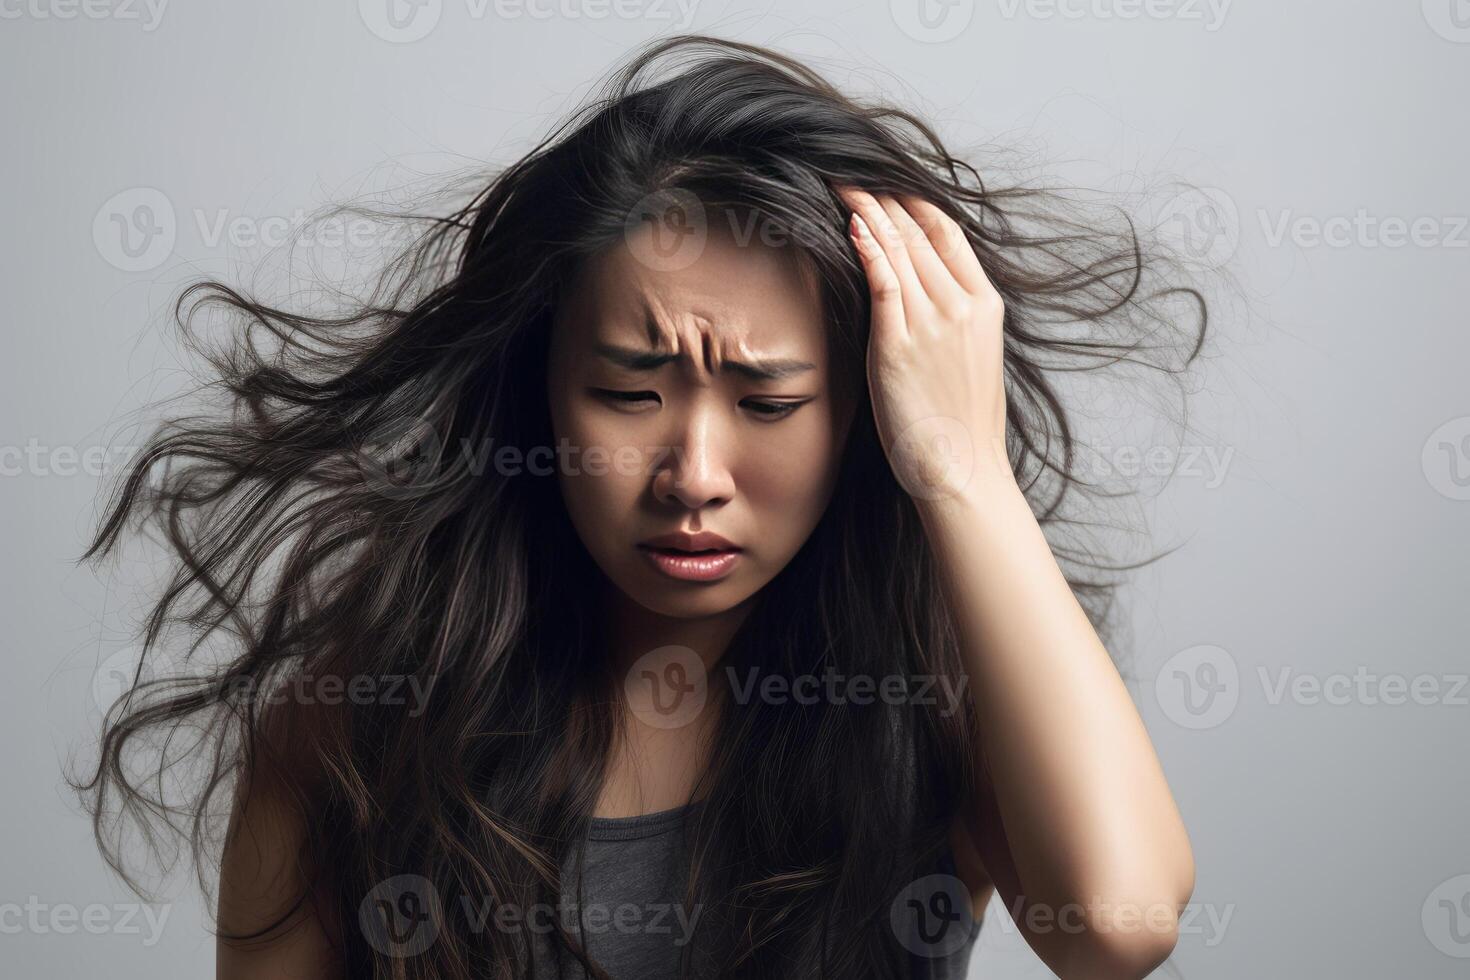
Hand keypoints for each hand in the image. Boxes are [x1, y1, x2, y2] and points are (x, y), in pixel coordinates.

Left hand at [837, 188, 1011, 501]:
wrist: (964, 468)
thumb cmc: (962, 422)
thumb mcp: (972, 356)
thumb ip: (954, 318)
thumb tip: (925, 294)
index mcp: (984, 305)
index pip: (948, 234)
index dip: (914, 203)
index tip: (887, 184)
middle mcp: (962, 306)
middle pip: (919, 233)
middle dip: (884, 198)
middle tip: (852, 173)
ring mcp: (933, 323)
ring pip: (899, 250)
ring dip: (868, 212)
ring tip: (843, 186)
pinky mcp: (900, 344)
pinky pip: (884, 282)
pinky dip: (869, 248)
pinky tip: (853, 225)